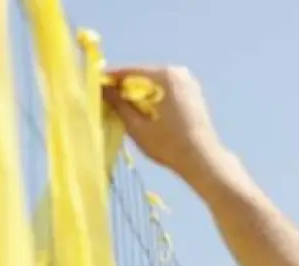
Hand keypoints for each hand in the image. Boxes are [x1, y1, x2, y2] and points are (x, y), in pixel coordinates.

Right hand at [103, 66, 225, 180]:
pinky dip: (153, 97)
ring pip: (154, 83)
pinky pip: (166, 90)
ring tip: (122, 108)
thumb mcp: (137, 125)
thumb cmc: (169, 145)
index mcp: (165, 76)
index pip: (129, 72)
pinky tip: (144, 112)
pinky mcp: (193, 93)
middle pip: (142, 76)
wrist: (203, 160)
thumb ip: (118, 103)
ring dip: (138, 93)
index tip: (94, 86)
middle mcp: (178, 72)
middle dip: (124, 87)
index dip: (109, 79)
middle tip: (106, 99)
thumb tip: (102, 88)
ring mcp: (188, 82)